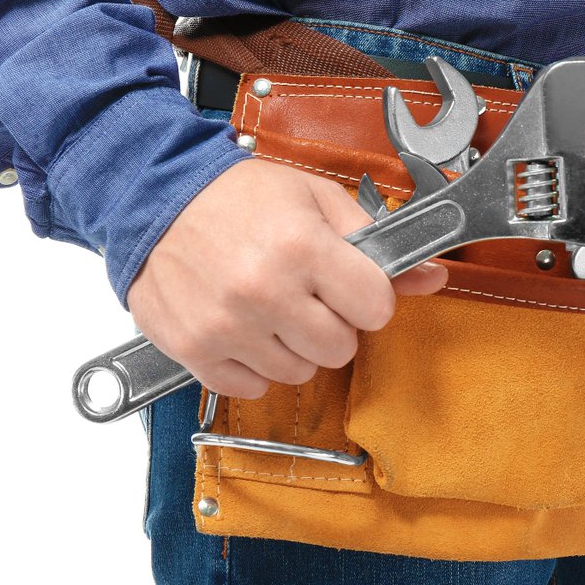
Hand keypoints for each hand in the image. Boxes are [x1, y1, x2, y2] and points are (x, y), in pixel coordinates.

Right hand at [125, 158, 446, 397]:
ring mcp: (228, 326)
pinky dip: (253, 365)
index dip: (368, 297)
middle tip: (308, 296)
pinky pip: (252, 388)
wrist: (153, 198)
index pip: (375, 308)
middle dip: (333, 324)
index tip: (351, 286)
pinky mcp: (195, 350)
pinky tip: (245, 329)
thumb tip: (431, 275)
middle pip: (341, 348)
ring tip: (272, 308)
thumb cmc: (236, 196)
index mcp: (302, 246)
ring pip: (299, 374)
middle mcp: (265, 291)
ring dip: (294, 347)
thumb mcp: (315, 199)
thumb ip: (375, 240)